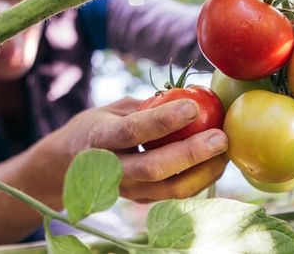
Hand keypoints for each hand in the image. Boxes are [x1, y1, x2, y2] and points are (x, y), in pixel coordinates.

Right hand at [48, 97, 227, 202]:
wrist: (68, 165)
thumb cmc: (99, 126)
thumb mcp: (114, 109)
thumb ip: (148, 106)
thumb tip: (193, 93)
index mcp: (100, 138)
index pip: (133, 131)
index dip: (164, 120)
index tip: (194, 106)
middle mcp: (111, 169)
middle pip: (154, 168)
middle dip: (192, 153)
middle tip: (221, 137)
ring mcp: (126, 190)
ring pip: (169, 189)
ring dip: (204, 172)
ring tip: (226, 150)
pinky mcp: (141, 200)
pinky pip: (175, 194)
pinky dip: (200, 180)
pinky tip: (217, 163)